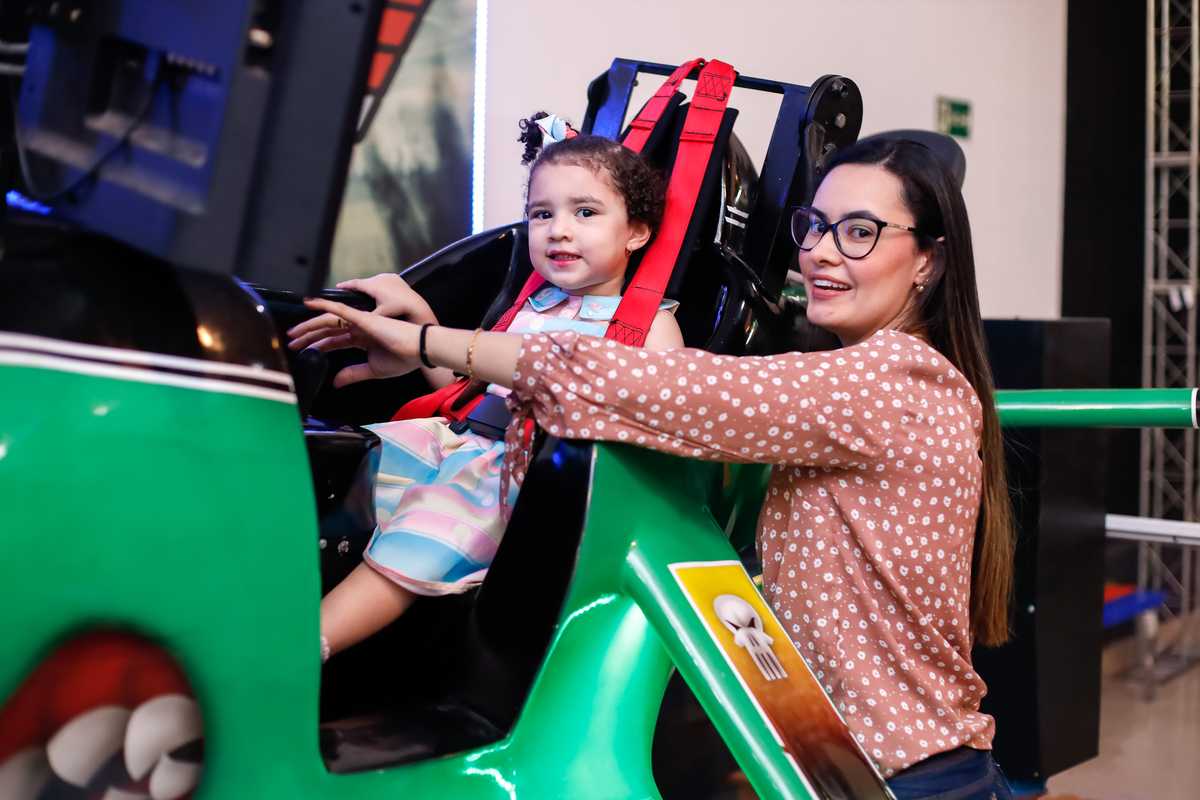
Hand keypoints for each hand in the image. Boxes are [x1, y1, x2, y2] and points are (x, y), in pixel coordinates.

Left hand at [301, 298, 422, 386]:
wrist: (419, 350)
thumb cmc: (403, 359)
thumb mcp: (373, 370)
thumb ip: (353, 374)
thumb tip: (335, 382)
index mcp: (362, 339)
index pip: (334, 341)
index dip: (318, 345)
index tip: (302, 351)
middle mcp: (359, 328)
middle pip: (327, 330)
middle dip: (308, 336)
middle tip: (290, 342)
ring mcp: (360, 321)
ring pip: (328, 320)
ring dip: (309, 325)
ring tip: (293, 332)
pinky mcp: (363, 318)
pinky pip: (339, 310)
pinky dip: (323, 305)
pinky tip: (309, 302)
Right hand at [336, 273, 434, 320]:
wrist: (415, 305)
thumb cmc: (398, 310)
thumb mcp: (379, 315)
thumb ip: (366, 316)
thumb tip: (352, 321)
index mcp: (374, 286)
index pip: (355, 283)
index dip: (345, 285)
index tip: (337, 286)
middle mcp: (380, 278)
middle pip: (364, 281)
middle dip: (356, 286)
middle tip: (348, 290)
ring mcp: (388, 276)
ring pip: (373, 280)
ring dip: (368, 285)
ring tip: (363, 291)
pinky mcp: (395, 277)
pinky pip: (383, 279)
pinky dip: (378, 284)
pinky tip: (378, 290)